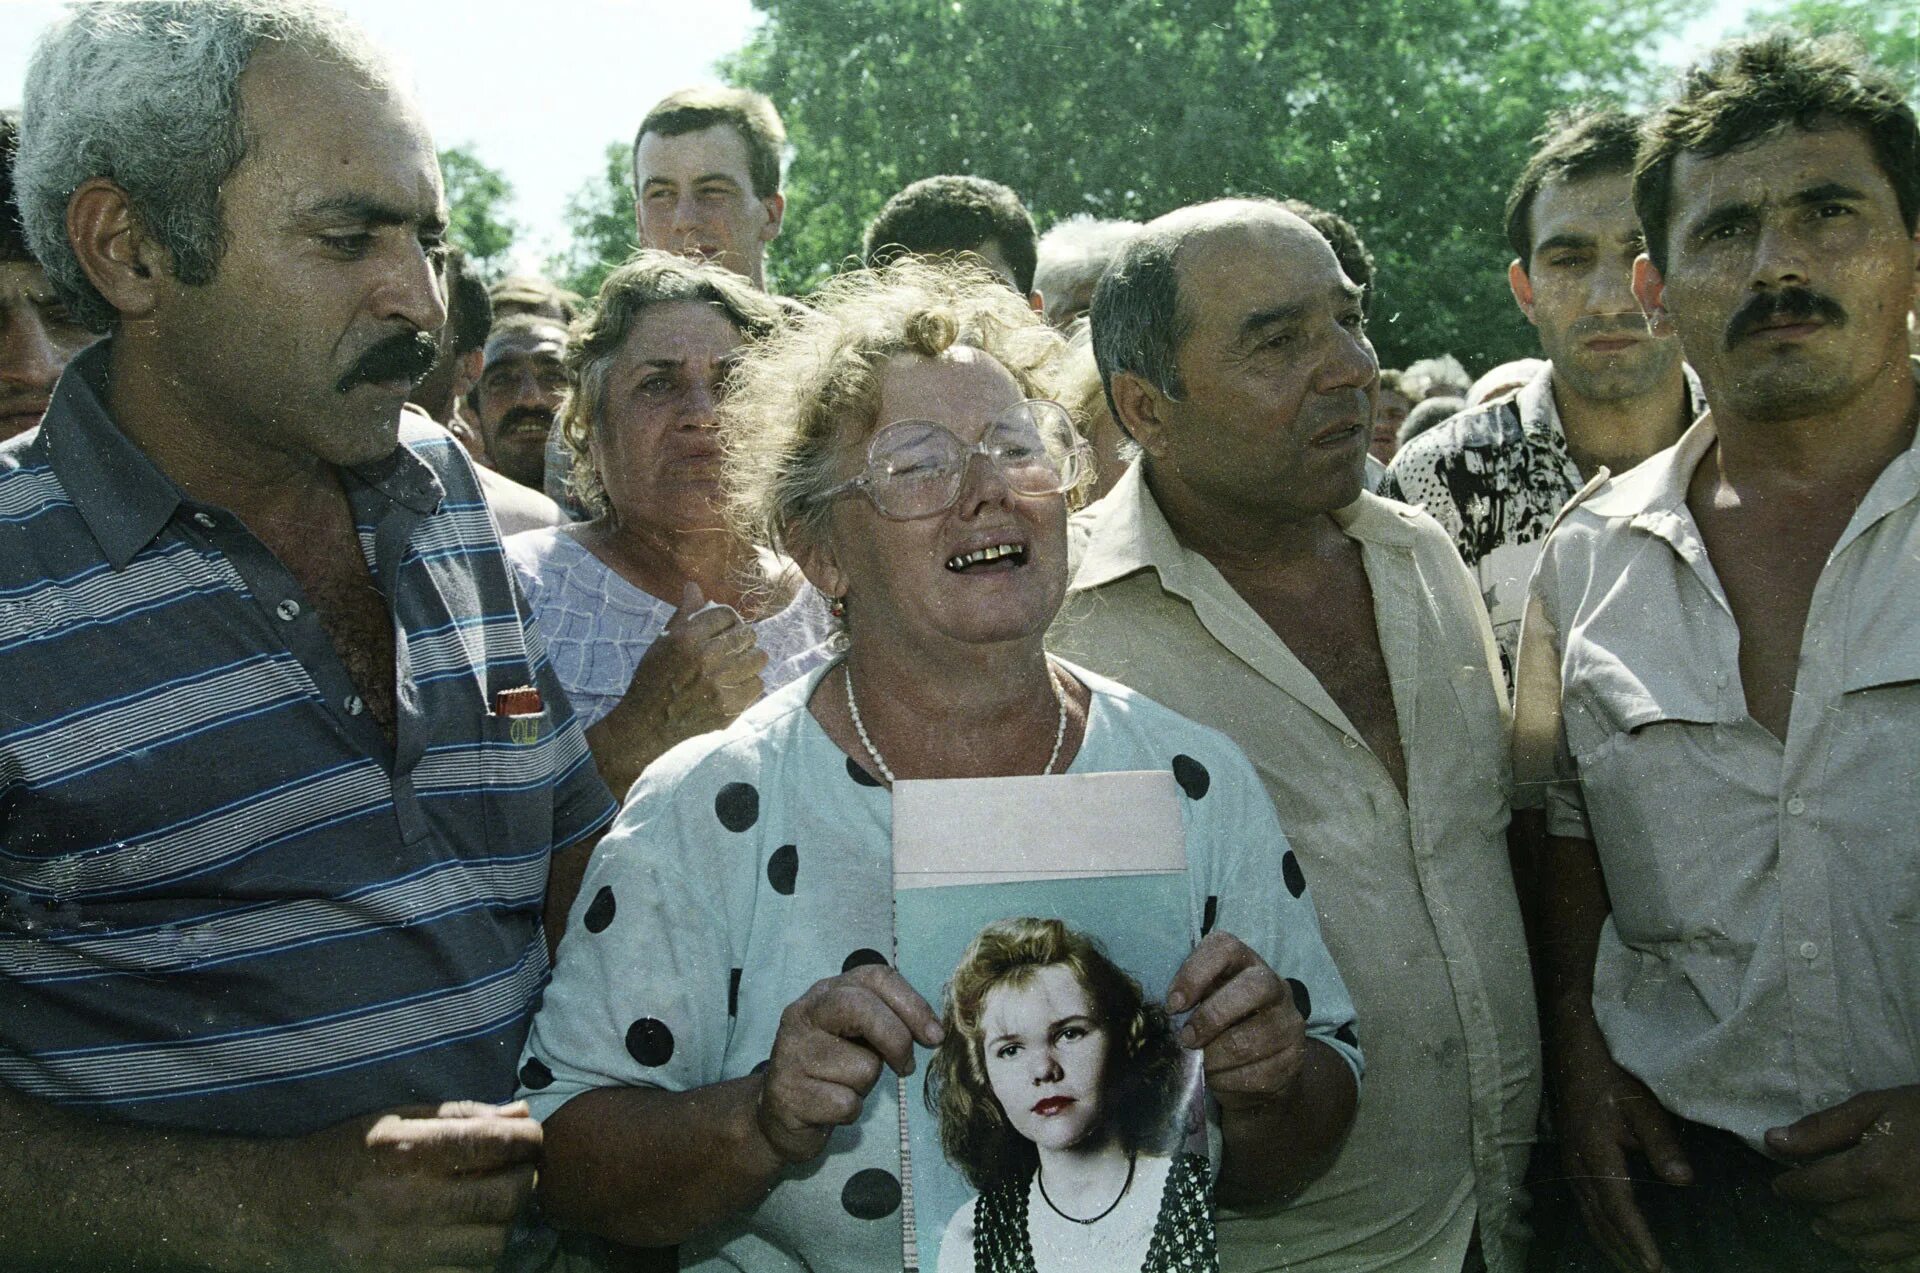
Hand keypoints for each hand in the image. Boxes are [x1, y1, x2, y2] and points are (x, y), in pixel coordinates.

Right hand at [275, 1100, 541, 1270]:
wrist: (278, 1213)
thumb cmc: (342, 1155)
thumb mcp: (394, 1119)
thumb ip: (461, 1115)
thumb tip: (521, 1113)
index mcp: (403, 1151)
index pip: (494, 1143)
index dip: (528, 1139)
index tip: (530, 1139)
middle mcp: (405, 1203)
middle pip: (504, 1198)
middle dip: (525, 1180)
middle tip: (520, 1172)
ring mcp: (402, 1252)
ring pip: (492, 1246)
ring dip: (505, 1224)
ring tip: (492, 1208)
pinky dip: (479, 1259)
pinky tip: (468, 1238)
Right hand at [621, 581, 767, 741]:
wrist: (647, 723)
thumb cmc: (654, 677)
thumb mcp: (663, 641)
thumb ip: (684, 614)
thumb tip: (694, 585)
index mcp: (686, 638)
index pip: (728, 614)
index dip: (728, 620)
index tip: (723, 629)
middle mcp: (704, 659)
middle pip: (747, 634)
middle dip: (741, 638)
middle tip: (730, 648)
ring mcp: (718, 684)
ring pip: (758, 658)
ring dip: (749, 659)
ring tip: (735, 665)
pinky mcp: (728, 707)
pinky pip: (758, 684)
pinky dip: (749, 683)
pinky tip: (733, 685)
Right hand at [755, 965, 942, 1164]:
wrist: (780, 1113)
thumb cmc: (831, 1069)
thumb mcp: (858, 1036)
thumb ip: (887, 1022)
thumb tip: (933, 1031)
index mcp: (826, 992)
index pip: (876, 977)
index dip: (913, 1004)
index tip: (934, 1036)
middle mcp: (804, 1014)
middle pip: (862, 1007)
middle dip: (896, 1039)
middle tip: (904, 1066)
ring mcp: (792, 1053)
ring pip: (862, 1066)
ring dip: (866, 1085)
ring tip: (844, 1085)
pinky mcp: (788, 1093)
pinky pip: (846, 1104)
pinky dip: (849, 1112)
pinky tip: (830, 1107)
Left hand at [1166, 932, 1304, 1112]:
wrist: (1259, 1067)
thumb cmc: (1220, 1026)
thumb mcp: (1202, 1004)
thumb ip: (1187, 1001)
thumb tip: (1164, 1015)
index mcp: (1244, 963)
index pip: (1225, 947)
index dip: (1195, 973)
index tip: (1173, 1006)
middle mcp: (1274, 986)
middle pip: (1254, 987)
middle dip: (1213, 1016)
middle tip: (1186, 1039)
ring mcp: (1289, 1022)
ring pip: (1254, 1037)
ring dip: (1217, 1057)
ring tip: (1200, 1065)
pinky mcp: (1295, 1058)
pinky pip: (1261, 1072)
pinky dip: (1230, 1080)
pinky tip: (1218, 1079)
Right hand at [1547, 1012, 1691, 1272]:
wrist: (1568, 1052)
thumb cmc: (1609, 1074)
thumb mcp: (1642, 1104)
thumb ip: (1661, 1144)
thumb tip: (1682, 1182)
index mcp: (1597, 1154)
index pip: (1619, 1210)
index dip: (1637, 1241)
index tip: (1656, 1266)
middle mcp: (1579, 1167)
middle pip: (1602, 1223)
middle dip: (1626, 1254)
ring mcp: (1571, 1165)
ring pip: (1591, 1218)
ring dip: (1613, 1247)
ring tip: (1635, 1267)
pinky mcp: (1571, 1162)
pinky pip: (1585, 1207)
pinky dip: (1602, 1229)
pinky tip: (1613, 1237)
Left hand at [1770, 1085, 1919, 1265]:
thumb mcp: (1875, 1106)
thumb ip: (1823, 1128)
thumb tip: (1774, 1141)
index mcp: (1874, 1171)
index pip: (1815, 1187)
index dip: (1791, 1187)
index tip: (1779, 1185)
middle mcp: (1895, 1206)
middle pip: (1836, 1217)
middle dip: (1814, 1207)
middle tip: (1804, 1198)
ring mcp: (1917, 1227)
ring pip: (1863, 1244)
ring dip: (1838, 1233)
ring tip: (1825, 1222)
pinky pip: (1893, 1253)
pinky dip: (1869, 1246)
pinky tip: (1861, 1236)